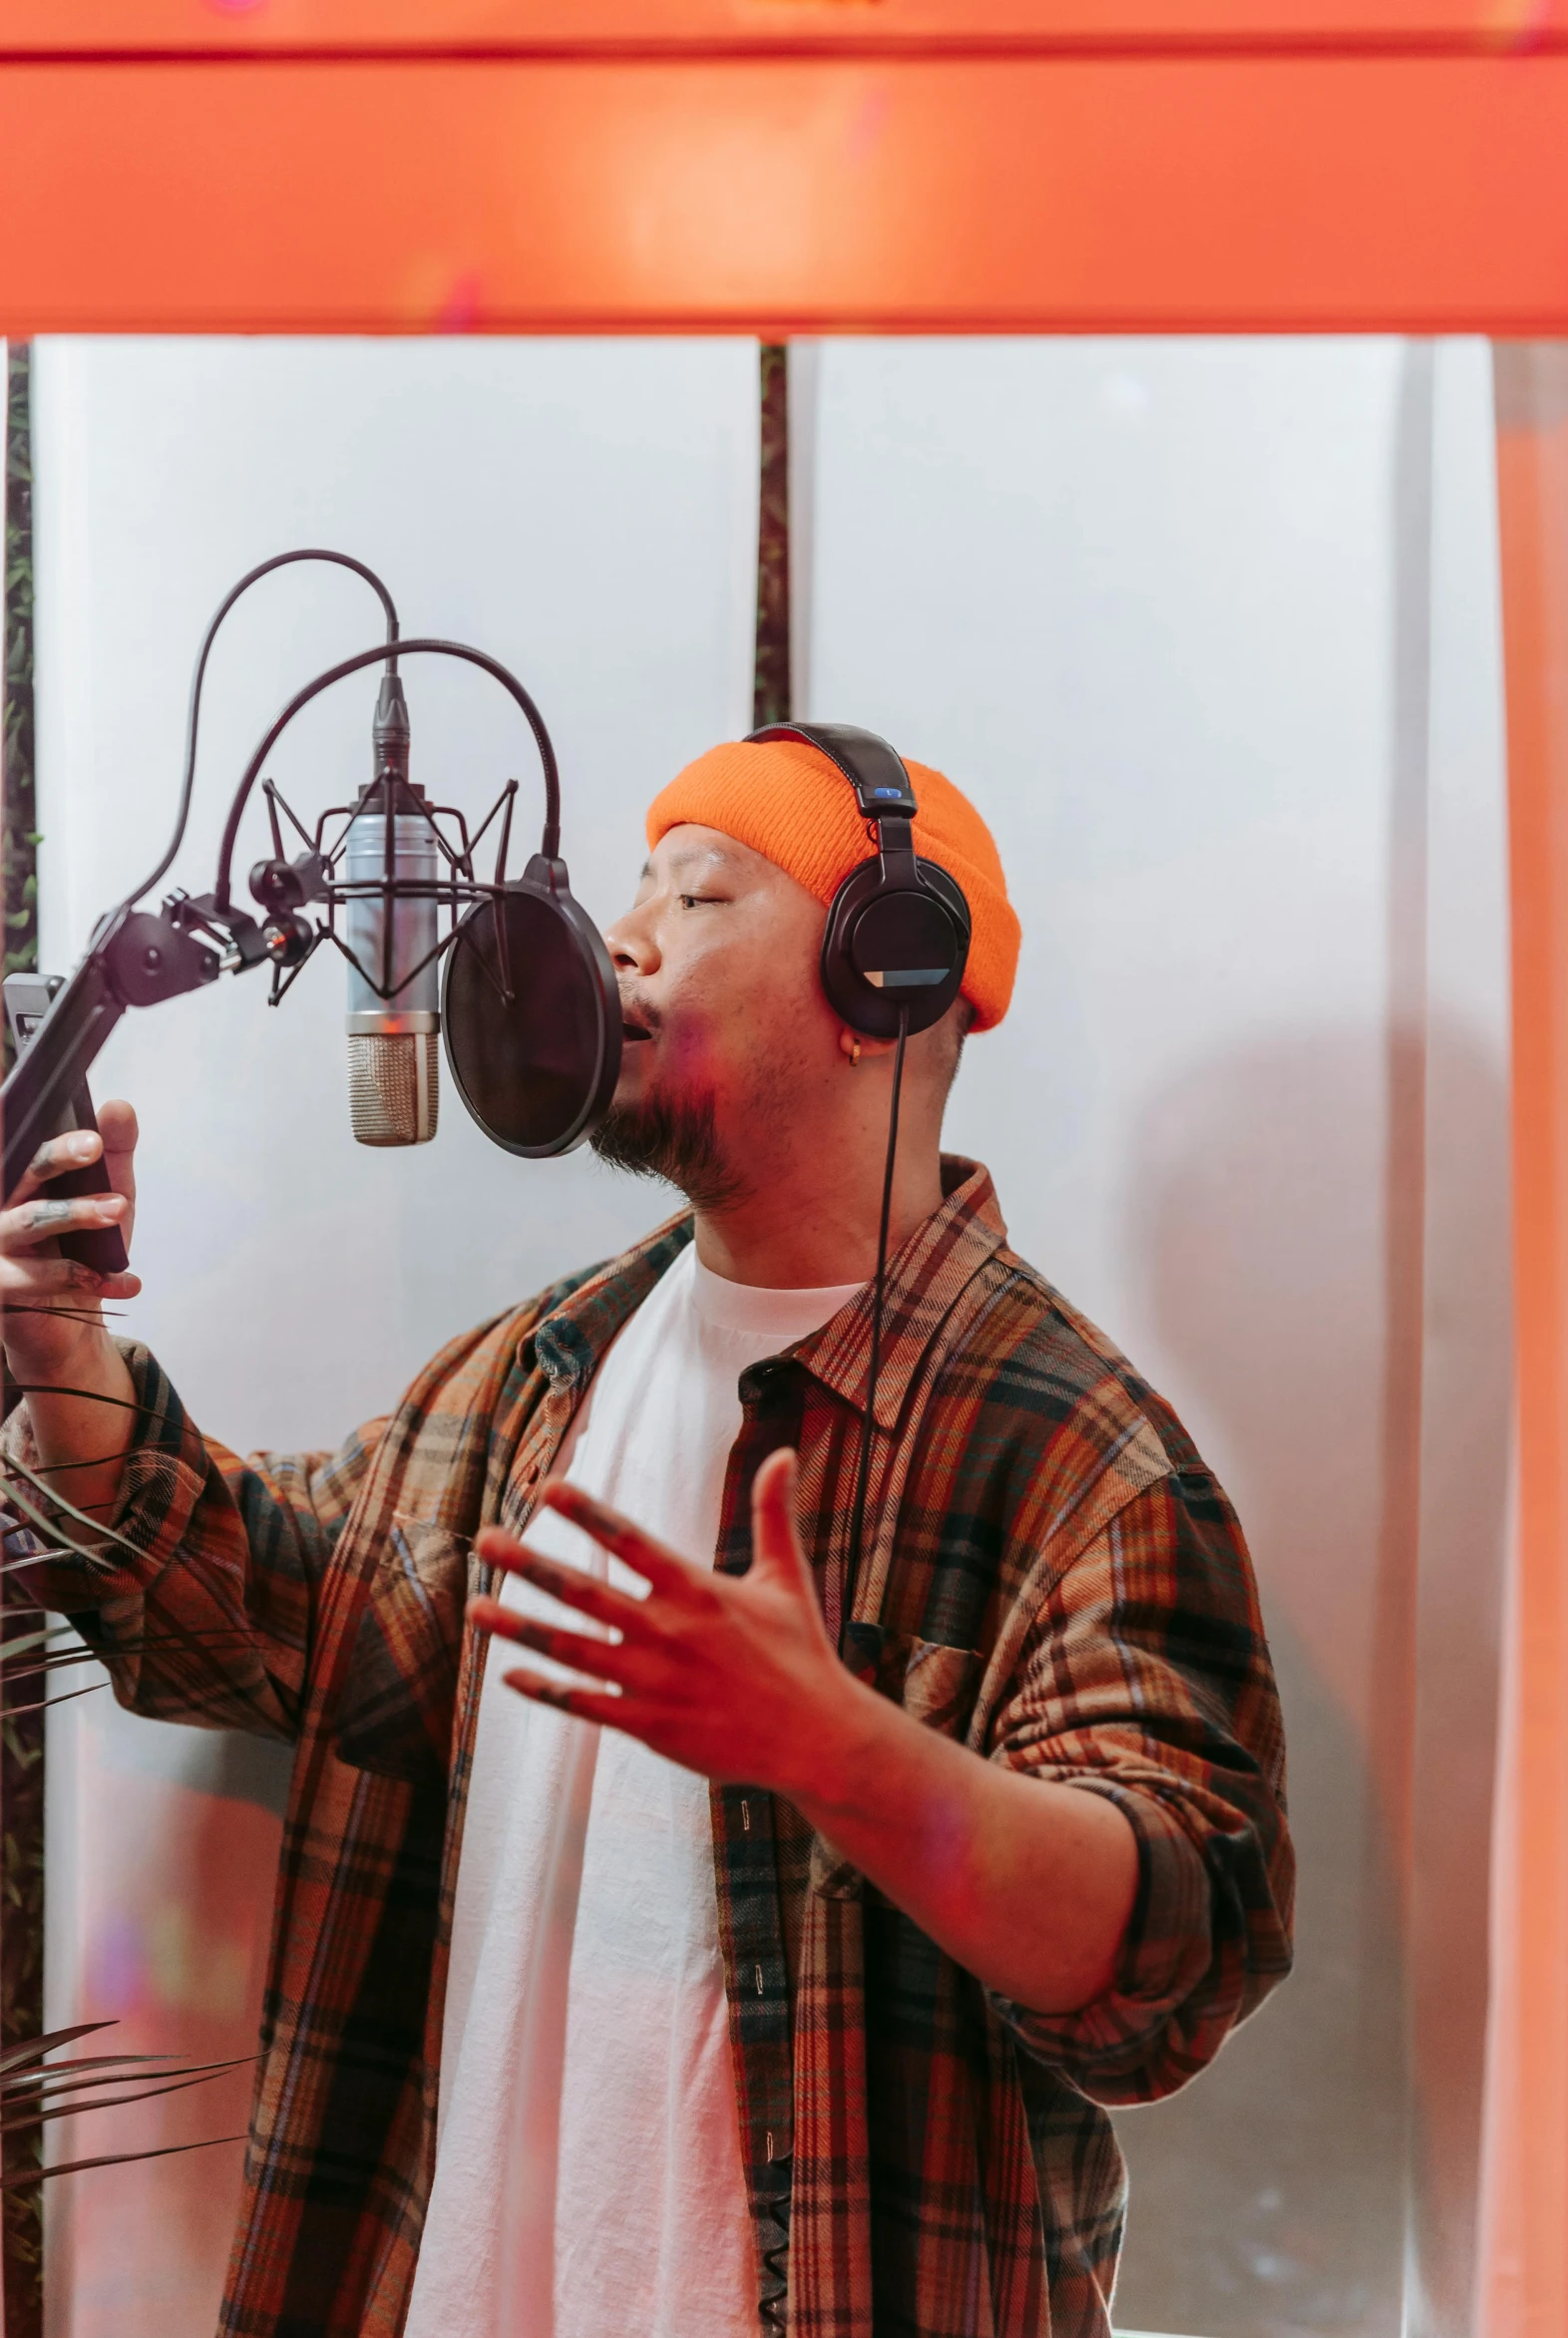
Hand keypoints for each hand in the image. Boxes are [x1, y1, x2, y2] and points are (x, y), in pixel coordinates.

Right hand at [1, 1101, 140, 1382]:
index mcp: (21, 1180)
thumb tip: (118, 1107)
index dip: (32, 1128)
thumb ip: (114, 1152)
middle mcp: (2, 1207)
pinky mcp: (2, 1286)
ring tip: (118, 1209)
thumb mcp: (110, 1195)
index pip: (19, 1145)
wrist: (72, 1320)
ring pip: (27, 1220)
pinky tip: (126, 1282)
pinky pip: (38, 1278)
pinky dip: (87, 1277)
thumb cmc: (83, 1248)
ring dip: (76, 1213)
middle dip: (57, 1156)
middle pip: (19, 1172)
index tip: (77, 1123)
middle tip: (95, 1147)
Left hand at [469, 1447, 856, 1798]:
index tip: (548, 1488)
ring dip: (520, 1627)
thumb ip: (772, 1513)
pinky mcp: (649, 1725)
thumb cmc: (800, 1652)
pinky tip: (510, 1675)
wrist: (815, 1737)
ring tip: (475, 1607)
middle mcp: (668, 1632)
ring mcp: (653, 1682)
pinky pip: (585, 1704)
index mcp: (698, 1590)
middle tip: (486, 1539)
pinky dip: (546, 1690)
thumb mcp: (786, 1576)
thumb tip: (784, 1452)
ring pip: (571, 1649)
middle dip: (530, 1564)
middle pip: (585, 1591)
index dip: (589, 1514)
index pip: (631, 1542)